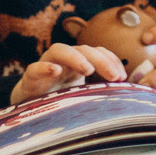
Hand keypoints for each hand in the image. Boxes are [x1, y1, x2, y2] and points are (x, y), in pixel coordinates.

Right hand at [11, 43, 128, 105]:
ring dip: (75, 57)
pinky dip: (44, 67)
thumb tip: (126, 97)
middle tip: (114, 76)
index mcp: (78, 63)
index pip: (97, 53)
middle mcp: (63, 60)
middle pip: (82, 49)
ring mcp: (45, 66)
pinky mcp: (30, 77)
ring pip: (59, 50)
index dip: (111, 60)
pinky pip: (34, 68)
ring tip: (88, 69)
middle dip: (100, 60)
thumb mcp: (82, 94)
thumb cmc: (59, 97)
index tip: (122, 76)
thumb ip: (99, 92)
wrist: (29, 104)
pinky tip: (55, 71)